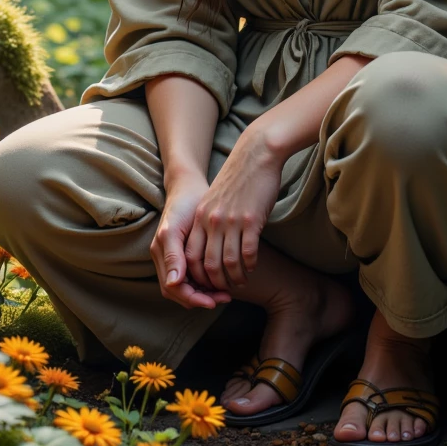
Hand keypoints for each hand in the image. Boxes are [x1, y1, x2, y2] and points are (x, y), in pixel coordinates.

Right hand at [151, 172, 230, 310]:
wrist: (189, 186)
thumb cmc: (184, 204)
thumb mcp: (175, 228)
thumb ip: (172, 256)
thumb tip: (174, 284)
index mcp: (161, 254)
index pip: (174, 289)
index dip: (193, 298)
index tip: (214, 301)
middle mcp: (165, 259)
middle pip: (180, 292)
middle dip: (201, 299)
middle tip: (224, 298)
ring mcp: (174, 256)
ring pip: (187, 287)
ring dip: (204, 293)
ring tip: (225, 293)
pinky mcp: (185, 252)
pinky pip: (193, 276)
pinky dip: (205, 283)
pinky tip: (221, 281)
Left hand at [186, 126, 283, 292]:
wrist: (256, 154)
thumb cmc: (237, 179)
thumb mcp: (214, 200)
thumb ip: (208, 221)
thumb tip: (208, 246)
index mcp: (200, 217)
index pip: (190, 256)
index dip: (197, 275)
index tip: (206, 283)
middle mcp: (211, 221)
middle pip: (207, 265)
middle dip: (215, 284)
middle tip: (224, 290)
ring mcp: (230, 221)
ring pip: (228, 263)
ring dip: (234, 278)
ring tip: (241, 282)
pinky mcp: (250, 220)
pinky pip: (247, 253)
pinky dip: (249, 265)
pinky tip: (253, 267)